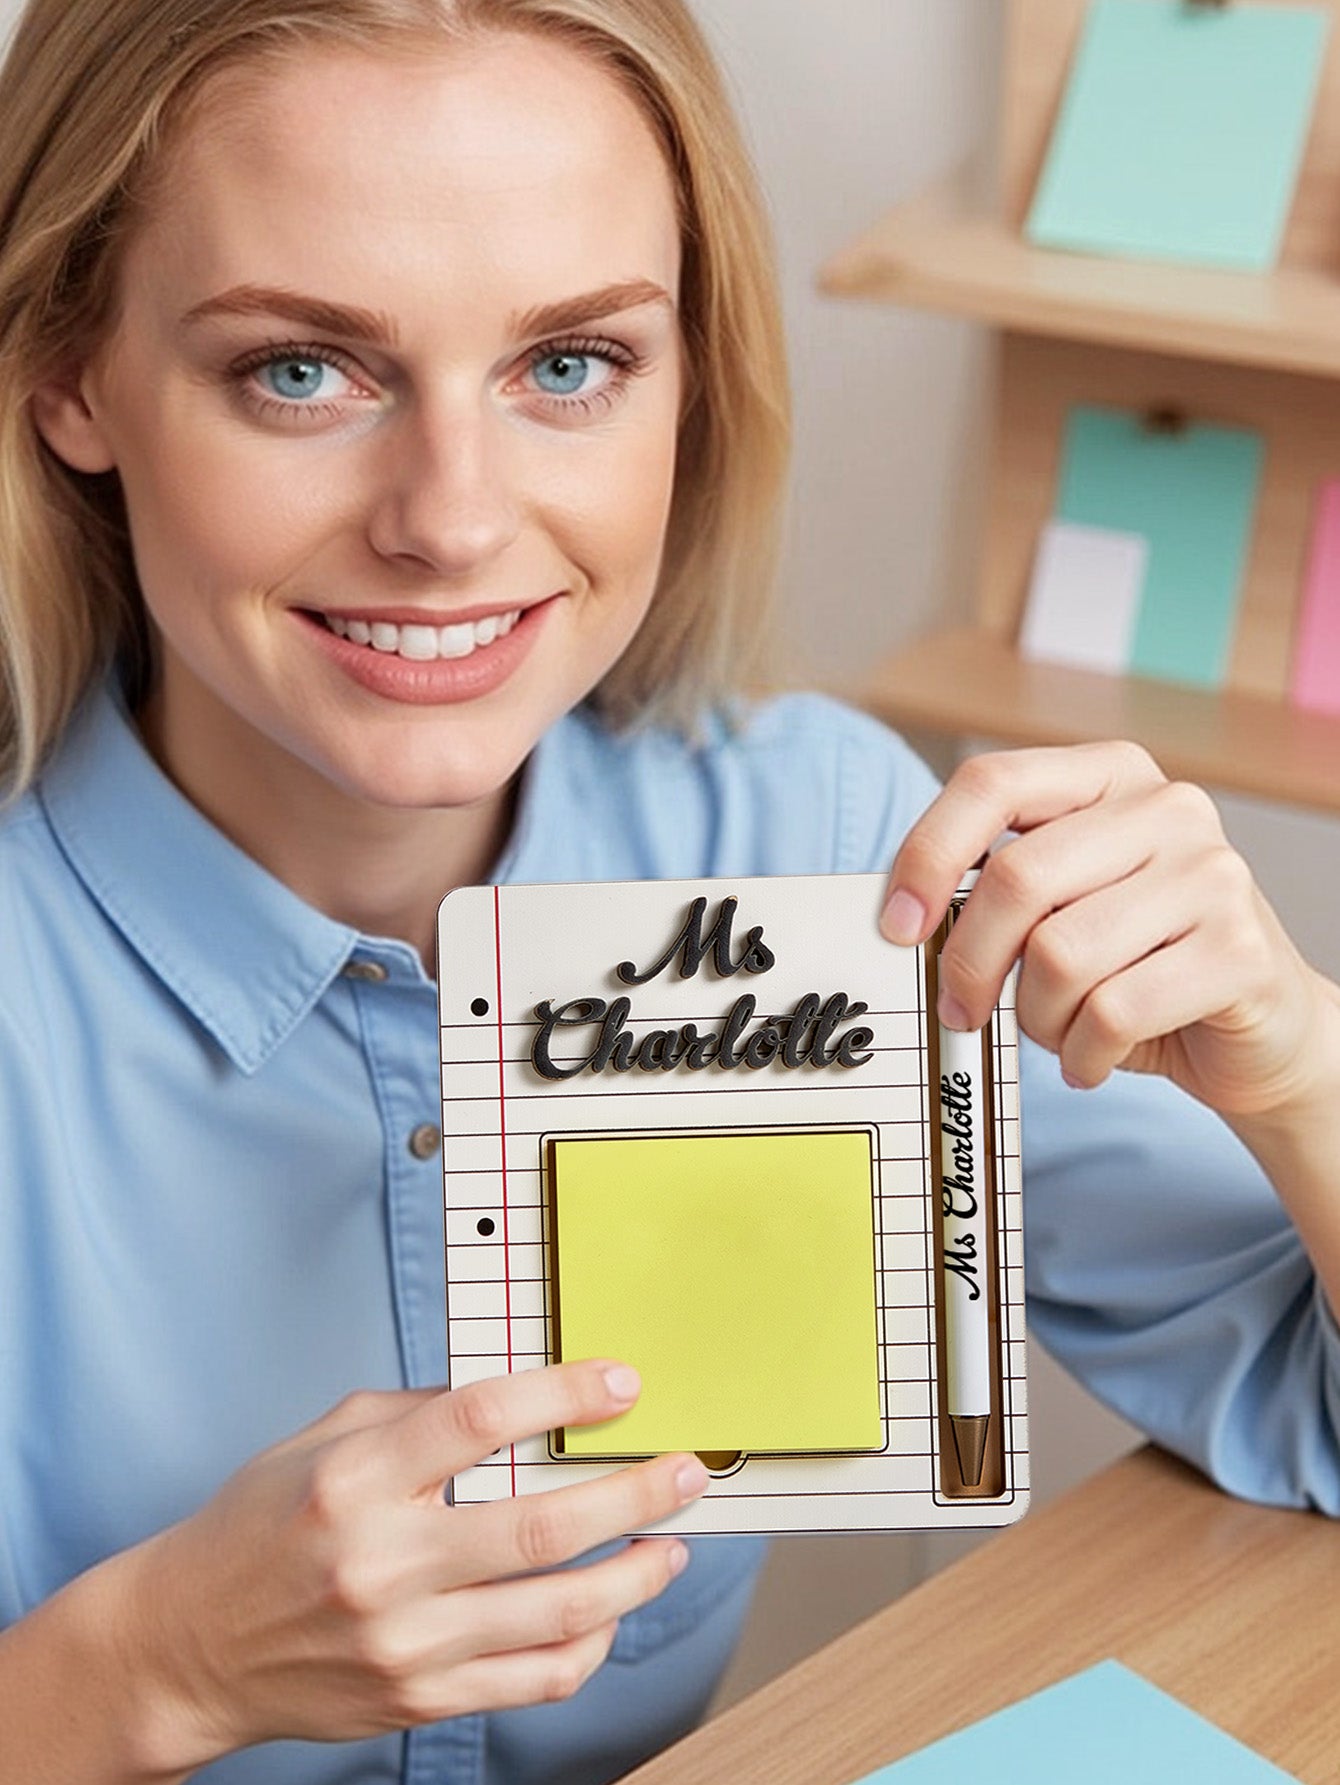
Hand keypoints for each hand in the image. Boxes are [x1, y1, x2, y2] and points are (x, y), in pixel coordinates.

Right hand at [114, 1361, 707, 1770]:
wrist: (190, 1645)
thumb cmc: (259, 1528)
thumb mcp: (321, 1438)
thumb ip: (417, 1411)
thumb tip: (518, 1393)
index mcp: (357, 1480)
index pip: (480, 1419)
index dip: (564, 1394)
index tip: (620, 1382)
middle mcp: (384, 1563)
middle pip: (541, 1527)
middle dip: (632, 1493)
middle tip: (683, 1469)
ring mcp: (405, 1641)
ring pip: (555, 1611)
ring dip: (634, 1573)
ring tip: (672, 1542)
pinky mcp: (419, 1698)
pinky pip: (533, 1677)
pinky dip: (590, 1643)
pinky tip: (612, 1610)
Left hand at [879, 740, 1339, 1122]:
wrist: (1260, 1028)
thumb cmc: (1141, 963)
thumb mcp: (1064, 907)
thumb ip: (997, 891)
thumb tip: (900, 919)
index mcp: (1110, 774)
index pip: (992, 783)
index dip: (927, 855)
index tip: (895, 925)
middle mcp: (1168, 808)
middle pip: (1017, 878)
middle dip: (969, 961)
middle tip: (960, 1009)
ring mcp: (1212, 875)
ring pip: (1060, 955)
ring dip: (1036, 1017)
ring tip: (1056, 1031)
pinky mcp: (1239, 951)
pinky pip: (1113, 1012)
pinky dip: (1082, 1053)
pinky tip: (1091, 1058)